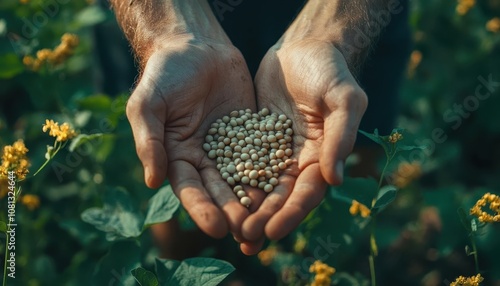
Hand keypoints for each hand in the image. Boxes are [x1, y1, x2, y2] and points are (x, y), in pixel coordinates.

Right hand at [126, 35, 256, 238]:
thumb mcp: (148, 105)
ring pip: (243, 177)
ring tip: (269, 220)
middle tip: (248, 232)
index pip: (190, 189)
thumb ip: (150, 141)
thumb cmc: (164, 74)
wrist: (195, 46)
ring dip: (254, 200)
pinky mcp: (251, 133)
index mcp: (177, 156)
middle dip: (233, 212)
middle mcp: (204, 158)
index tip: (216, 228)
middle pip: (219, 190)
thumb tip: (153, 182)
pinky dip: (271, 171)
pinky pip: (262, 153)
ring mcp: (230, 147)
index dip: (202, 209)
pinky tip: (284, 187)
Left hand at [240, 39, 367, 253]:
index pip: (307, 192)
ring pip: (260, 186)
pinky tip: (216, 197)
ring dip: (247, 210)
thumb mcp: (343, 98)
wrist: (304, 48)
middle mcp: (298, 160)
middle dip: (264, 219)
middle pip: (281, 197)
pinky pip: (241, 163)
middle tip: (245, 239)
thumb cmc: (330, 71)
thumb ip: (341, 135)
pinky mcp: (254, 138)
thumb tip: (333, 179)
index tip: (272, 231)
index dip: (291, 213)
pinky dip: (232, 182)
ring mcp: (275, 151)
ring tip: (230, 231)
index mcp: (322, 156)